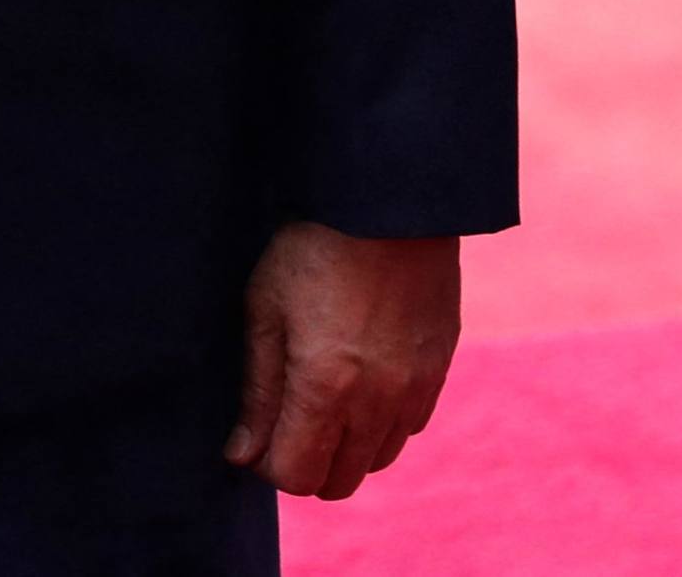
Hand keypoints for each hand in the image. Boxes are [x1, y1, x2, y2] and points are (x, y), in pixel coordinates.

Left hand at [224, 222, 459, 500]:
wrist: (389, 200)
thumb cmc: (313, 246)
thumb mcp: (266, 309)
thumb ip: (257, 391)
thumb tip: (242, 456)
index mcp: (325, 387)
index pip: (295, 476)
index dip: (268, 464)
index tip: (259, 432)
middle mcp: (377, 400)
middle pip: (338, 482)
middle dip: (307, 463)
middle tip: (289, 418)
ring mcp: (415, 386)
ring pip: (378, 459)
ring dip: (348, 446)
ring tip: (328, 398)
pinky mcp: (440, 366)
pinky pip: (411, 425)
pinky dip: (385, 421)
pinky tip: (366, 379)